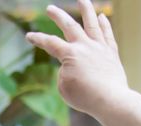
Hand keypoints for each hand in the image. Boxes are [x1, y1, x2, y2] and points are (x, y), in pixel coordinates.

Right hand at [25, 1, 131, 122]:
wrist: (110, 100)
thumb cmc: (85, 97)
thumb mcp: (64, 88)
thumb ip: (64, 73)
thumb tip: (73, 65)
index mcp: (70, 54)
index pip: (50, 43)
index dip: (38, 39)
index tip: (28, 36)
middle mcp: (85, 46)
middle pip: (69, 26)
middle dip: (58, 16)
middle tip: (50, 8)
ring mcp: (99, 47)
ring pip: (92, 23)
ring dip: (86, 9)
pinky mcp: (111, 53)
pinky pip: (107, 34)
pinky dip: (104, 24)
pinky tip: (102, 16)